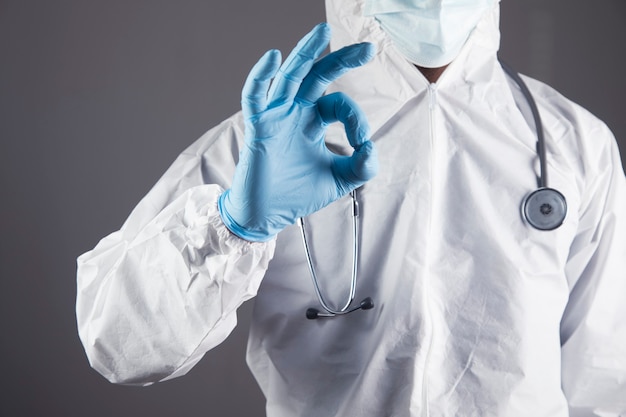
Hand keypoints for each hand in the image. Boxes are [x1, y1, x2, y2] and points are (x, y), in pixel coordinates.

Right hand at [219, 23, 377, 241]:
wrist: (268, 215)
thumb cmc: (299, 195)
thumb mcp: (339, 180)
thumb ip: (361, 166)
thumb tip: (370, 148)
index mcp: (313, 121)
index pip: (338, 104)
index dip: (356, 117)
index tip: (362, 142)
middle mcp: (295, 113)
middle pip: (317, 76)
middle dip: (341, 59)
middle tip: (368, 48)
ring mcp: (276, 117)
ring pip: (290, 77)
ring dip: (306, 52)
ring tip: (323, 31)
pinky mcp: (258, 127)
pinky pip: (255, 96)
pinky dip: (261, 76)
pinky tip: (274, 56)